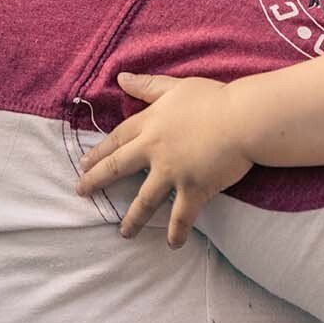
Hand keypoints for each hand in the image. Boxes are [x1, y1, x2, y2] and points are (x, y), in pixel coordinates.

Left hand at [74, 73, 254, 247]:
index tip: (84, 162)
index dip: (99, 151)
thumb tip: (120, 78)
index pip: (116, 139)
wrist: (242, 118)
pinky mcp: (193, 189)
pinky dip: (176, 232)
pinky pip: (181, 216)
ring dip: (132, 219)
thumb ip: (148, 85)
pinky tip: (172, 244)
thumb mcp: (176, 87)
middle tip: (81, 191)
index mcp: (150, 124)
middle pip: (117, 168)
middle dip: (96, 181)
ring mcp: (171, 173)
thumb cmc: (213, 99)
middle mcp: (154, 150)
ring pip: (145, 200)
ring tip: (124, 232)